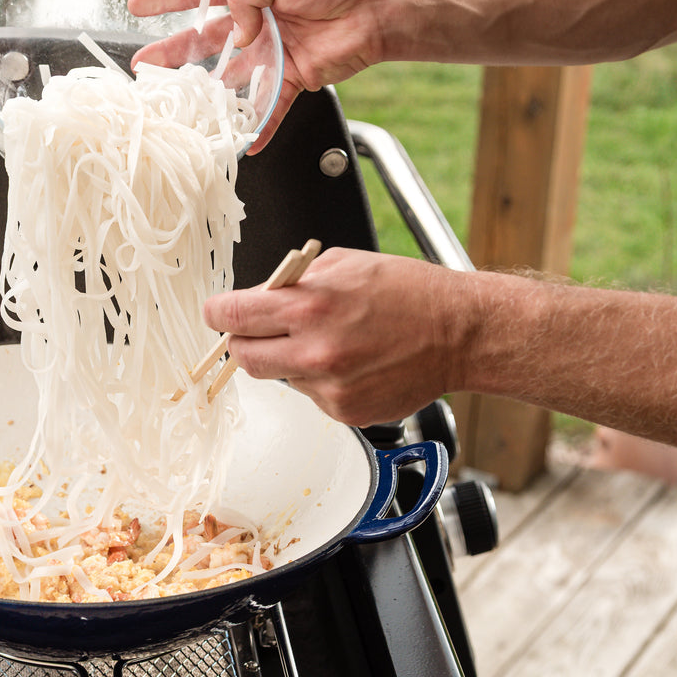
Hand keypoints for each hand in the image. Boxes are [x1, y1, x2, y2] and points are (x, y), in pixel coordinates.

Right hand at [129, 0, 392, 153]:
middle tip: (146, 68)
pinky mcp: (293, 77)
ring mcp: (273, 50)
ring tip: (179, 107)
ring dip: (205, 94)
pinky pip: (268, 106)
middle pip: (205, 39)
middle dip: (173, 53)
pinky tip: (238, 142)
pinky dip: (255, 127)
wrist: (380, 6)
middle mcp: (257, 19)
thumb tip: (236, 32)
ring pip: (230, 77)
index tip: (137, 6)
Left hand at [204, 247, 466, 425]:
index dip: (218, 313)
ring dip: (291, 359)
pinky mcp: (344, 412)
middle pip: (243, 356)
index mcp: (308, 306)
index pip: (231, 316)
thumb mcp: (343, 264)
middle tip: (265, 330)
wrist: (458, 332)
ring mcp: (328, 387)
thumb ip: (293, 282)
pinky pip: (311, 395)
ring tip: (333, 341)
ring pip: (280, 376)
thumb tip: (259, 297)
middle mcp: (314, 352)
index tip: (218, 313)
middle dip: (248, 340)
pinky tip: (353, 363)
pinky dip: (322, 380)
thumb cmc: (408, 292)